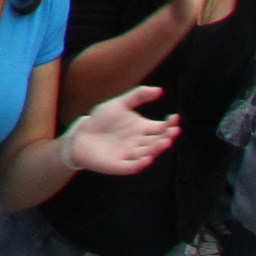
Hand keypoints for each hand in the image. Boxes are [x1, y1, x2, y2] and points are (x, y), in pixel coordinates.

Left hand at [61, 85, 180, 177]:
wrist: (80, 135)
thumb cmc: (101, 120)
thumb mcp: (120, 104)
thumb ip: (138, 96)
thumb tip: (160, 90)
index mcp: (142, 129)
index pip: (161, 128)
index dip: (169, 124)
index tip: (175, 118)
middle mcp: (140, 143)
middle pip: (157, 141)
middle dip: (166, 137)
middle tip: (174, 131)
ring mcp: (131, 155)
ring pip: (148, 153)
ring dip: (157, 149)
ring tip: (166, 142)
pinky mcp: (120, 165)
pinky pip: (133, 166)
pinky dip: (141, 163)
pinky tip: (148, 159)